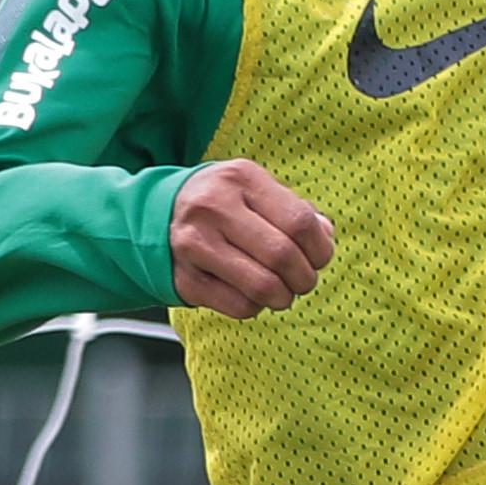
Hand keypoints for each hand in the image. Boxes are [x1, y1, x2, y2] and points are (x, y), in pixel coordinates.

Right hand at [171, 158, 333, 319]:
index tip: (319, 258)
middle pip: (282, 256)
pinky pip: (239, 307)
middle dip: (305, 278)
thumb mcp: (257, 190)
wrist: (159, 214)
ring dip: (283, 297)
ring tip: (281, 291)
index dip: (321, 249)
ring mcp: (194, 244)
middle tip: (302, 280)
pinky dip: (256, 307)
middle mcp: (213, 207)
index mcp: (240, 178)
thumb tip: (325, 238)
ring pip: (262, 287)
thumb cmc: (224, 203)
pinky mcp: (185, 278)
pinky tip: (251, 294)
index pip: (300, 222)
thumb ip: (296, 210)